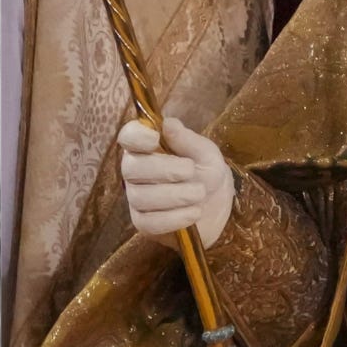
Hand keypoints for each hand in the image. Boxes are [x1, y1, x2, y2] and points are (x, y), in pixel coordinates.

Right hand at [118, 116, 233, 247]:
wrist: (217, 206)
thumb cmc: (206, 171)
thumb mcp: (205, 153)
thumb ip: (187, 140)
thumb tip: (168, 123)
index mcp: (146, 147)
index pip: (128, 137)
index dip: (136, 136)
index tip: (155, 138)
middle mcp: (135, 171)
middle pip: (130, 168)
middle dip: (163, 169)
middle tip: (190, 170)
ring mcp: (137, 198)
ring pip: (140, 197)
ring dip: (174, 195)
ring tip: (199, 193)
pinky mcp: (143, 223)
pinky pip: (149, 222)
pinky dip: (175, 218)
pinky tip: (194, 212)